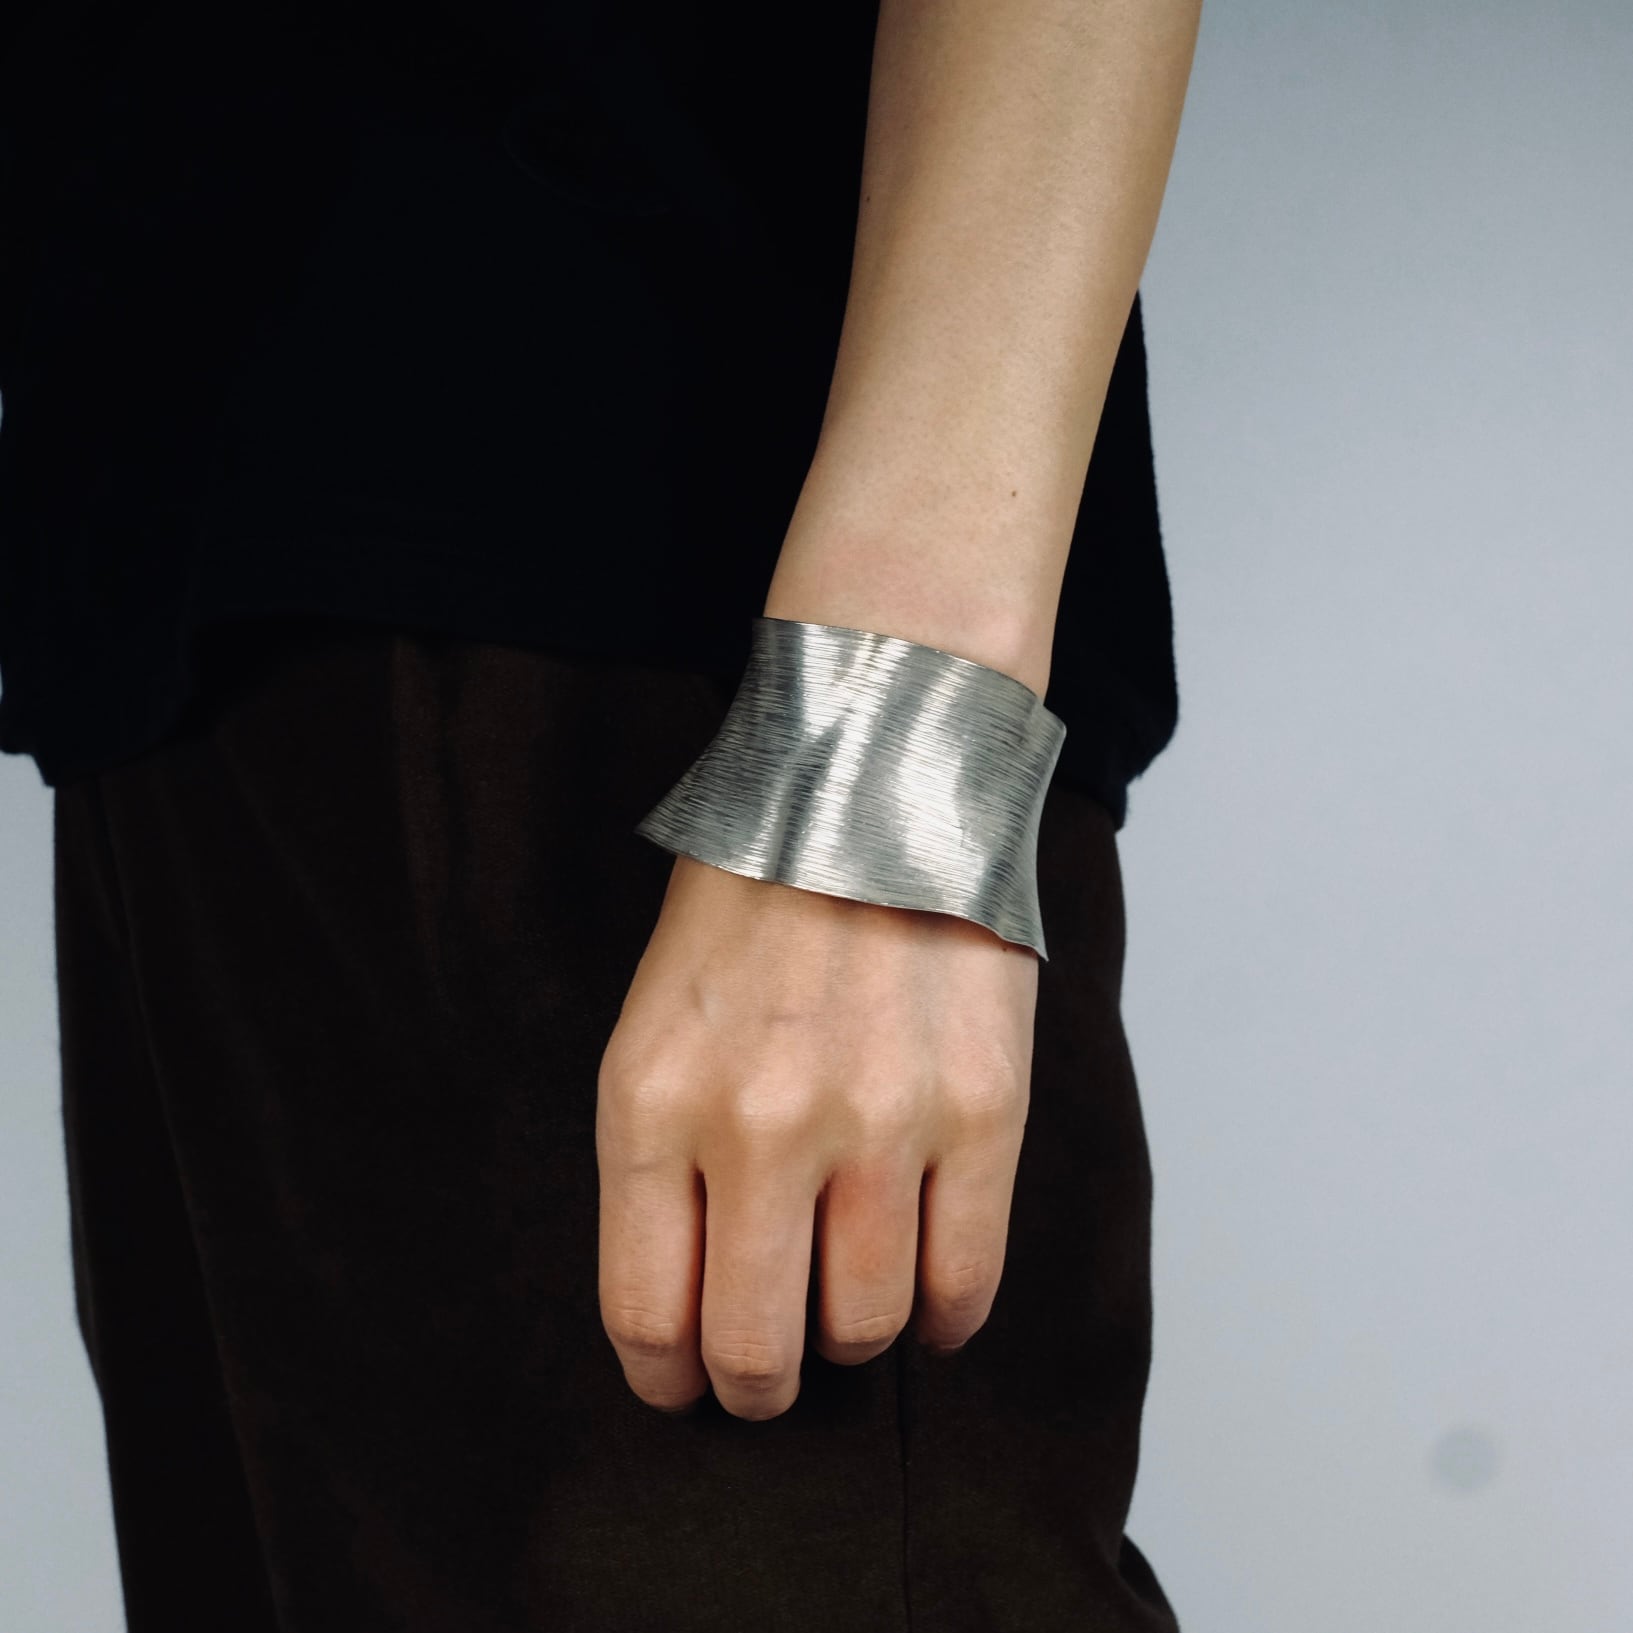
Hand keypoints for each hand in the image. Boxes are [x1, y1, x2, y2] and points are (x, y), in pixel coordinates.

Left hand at [595, 850, 1038, 1420]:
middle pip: (756, 1351)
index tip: (685, 1384)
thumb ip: (660, 1167)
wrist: (868, 797)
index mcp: (654, 1102)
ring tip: (845, 1297)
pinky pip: (965, 1283)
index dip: (668, 1380)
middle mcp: (760, 1126)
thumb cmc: (749, 918)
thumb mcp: (654, 1028)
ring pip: (865, 1329)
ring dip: (849, 1337)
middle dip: (755, 1388)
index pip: (649, 1314)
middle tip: (765, 1376)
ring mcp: (880, 1121)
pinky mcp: (981, 1110)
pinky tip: (925, 1299)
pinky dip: (942, 1320)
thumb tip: (696, 1306)